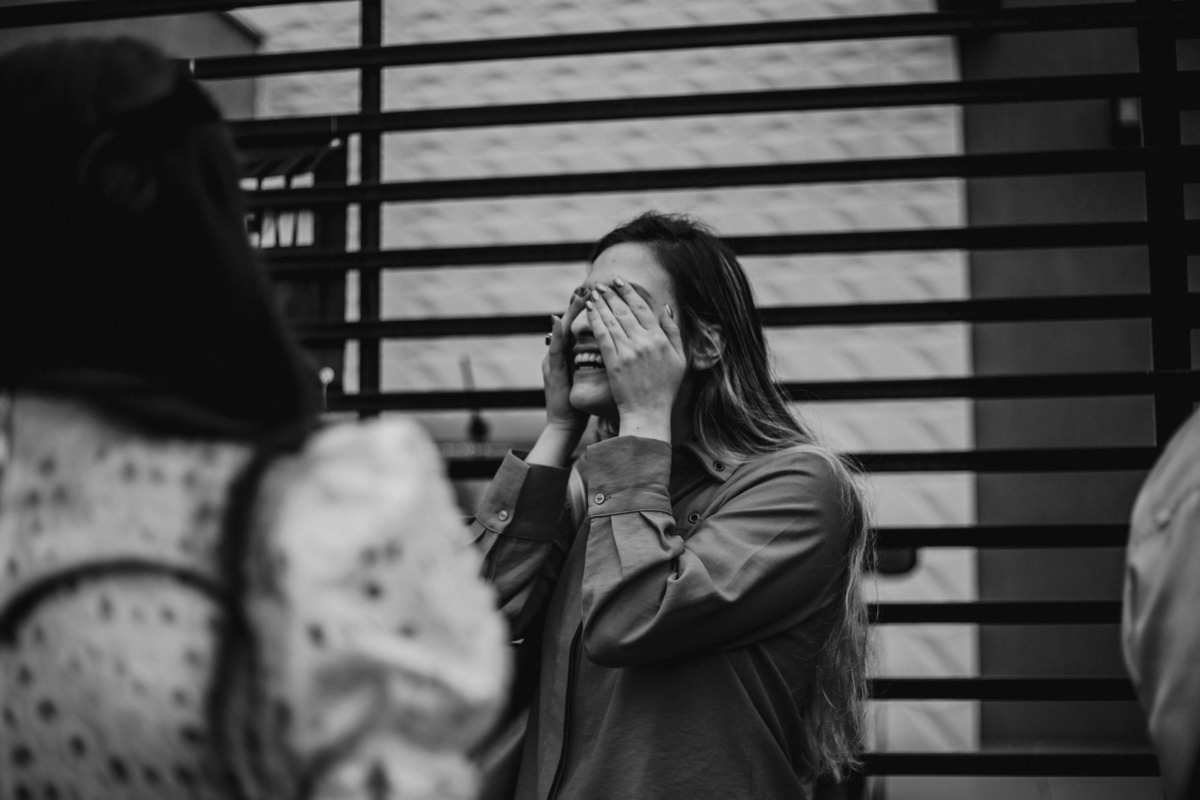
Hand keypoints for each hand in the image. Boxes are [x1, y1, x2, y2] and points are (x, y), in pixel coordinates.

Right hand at [542, 289, 588, 434]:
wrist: (565, 423)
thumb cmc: (580, 403)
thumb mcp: (589, 378)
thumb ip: (597, 361)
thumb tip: (615, 347)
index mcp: (571, 354)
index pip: (583, 327)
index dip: (590, 310)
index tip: (600, 293)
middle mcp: (560, 353)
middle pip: (570, 323)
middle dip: (579, 305)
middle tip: (586, 285)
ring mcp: (553, 360)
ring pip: (560, 331)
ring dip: (566, 313)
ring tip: (573, 295)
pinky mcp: (551, 370)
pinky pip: (553, 349)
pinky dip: (555, 334)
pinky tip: (556, 320)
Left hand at [586, 278, 685, 439]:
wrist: (649, 412)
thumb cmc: (665, 388)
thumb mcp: (680, 358)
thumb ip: (674, 332)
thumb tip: (666, 308)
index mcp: (660, 339)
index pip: (643, 308)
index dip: (630, 293)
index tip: (620, 282)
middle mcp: (644, 342)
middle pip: (625, 311)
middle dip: (612, 294)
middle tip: (603, 284)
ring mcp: (628, 351)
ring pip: (612, 320)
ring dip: (601, 303)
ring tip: (593, 292)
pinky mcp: (614, 362)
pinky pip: (602, 335)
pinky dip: (595, 320)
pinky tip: (589, 310)